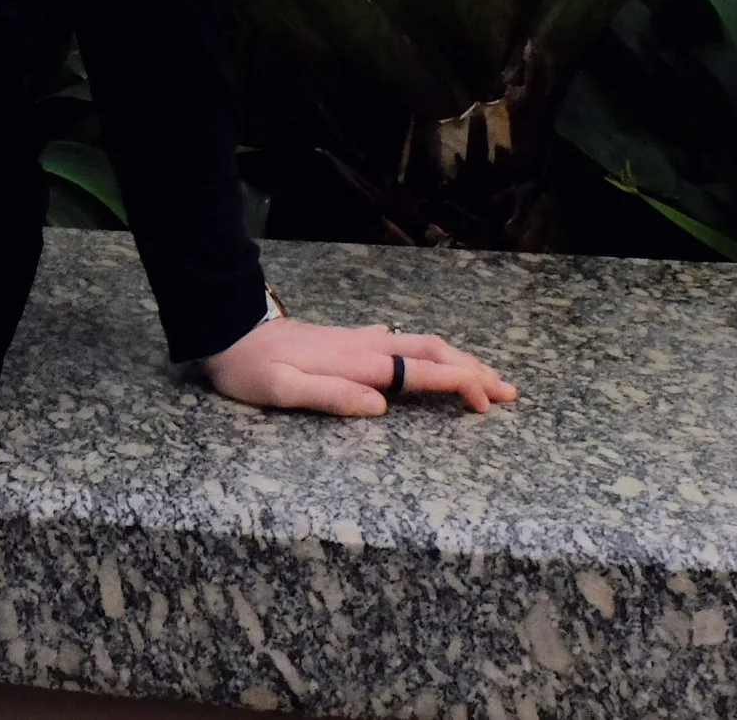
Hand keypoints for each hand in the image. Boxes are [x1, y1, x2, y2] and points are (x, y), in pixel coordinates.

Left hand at [198, 316, 516, 415]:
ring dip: (456, 360)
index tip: (490, 403)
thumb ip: (332, 397)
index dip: (460, 386)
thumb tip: (381, 406)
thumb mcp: (283, 390)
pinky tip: (423, 356)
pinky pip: (399, 343)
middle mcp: (365, 347)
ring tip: (483, 376)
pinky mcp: (345, 339)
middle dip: (474, 370)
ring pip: (419, 345)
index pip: (422, 373)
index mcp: (359, 363)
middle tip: (510, 390)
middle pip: (433, 353)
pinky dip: (424, 353)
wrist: (227, 330)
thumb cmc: (251, 368)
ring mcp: (357, 340)